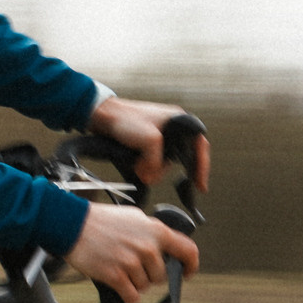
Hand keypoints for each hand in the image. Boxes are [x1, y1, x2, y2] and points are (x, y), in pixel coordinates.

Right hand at [65, 202, 197, 302]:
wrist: (71, 224)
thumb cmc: (100, 220)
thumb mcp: (134, 217)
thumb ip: (153, 232)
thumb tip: (166, 246)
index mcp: (156, 231)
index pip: (188, 251)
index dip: (190, 265)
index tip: (186, 273)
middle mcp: (148, 247)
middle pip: (161, 276)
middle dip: (149, 275)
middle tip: (132, 265)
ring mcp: (131, 262)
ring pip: (145, 286)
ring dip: (134, 283)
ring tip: (118, 268)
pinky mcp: (116, 276)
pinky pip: (132, 296)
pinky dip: (126, 294)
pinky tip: (117, 284)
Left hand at [89, 96, 211, 190]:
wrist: (101, 115)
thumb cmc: (125, 120)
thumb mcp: (149, 140)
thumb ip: (157, 162)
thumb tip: (151, 177)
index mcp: (179, 121)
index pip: (199, 146)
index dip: (202, 167)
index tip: (200, 187)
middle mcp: (172, 128)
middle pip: (180, 158)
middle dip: (163, 169)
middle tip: (151, 174)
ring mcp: (159, 136)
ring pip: (164, 162)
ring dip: (152, 169)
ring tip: (137, 166)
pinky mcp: (145, 143)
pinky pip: (152, 161)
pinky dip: (145, 167)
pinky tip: (135, 166)